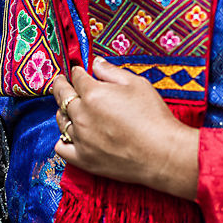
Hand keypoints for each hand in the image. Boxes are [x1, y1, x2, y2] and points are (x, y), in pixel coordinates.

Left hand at [51, 57, 199, 200]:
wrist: (163, 154)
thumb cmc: (154, 117)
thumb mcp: (137, 84)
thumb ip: (112, 72)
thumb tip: (96, 63)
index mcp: (93, 94)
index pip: (77, 78)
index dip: (77, 72)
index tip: (77, 71)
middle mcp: (82, 115)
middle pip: (63, 97)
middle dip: (60, 86)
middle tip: (59, 81)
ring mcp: (81, 138)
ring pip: (61, 121)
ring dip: (62, 111)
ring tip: (65, 108)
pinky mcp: (83, 159)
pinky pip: (61, 147)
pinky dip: (62, 140)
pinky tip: (67, 136)